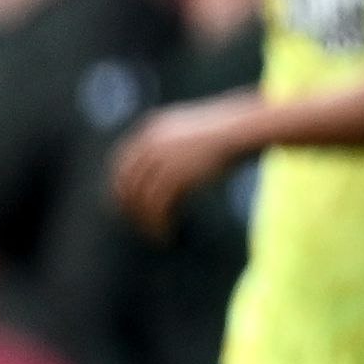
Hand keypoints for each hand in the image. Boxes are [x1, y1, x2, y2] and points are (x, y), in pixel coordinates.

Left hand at [107, 97, 251, 235]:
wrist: (241, 129)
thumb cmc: (225, 132)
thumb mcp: (189, 131)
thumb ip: (171, 144)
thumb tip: (164, 166)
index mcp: (150, 131)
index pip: (122, 163)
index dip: (121, 186)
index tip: (126, 202)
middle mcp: (151, 144)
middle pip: (128, 182)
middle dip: (129, 206)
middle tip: (137, 223)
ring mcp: (162, 159)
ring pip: (142, 198)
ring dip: (145, 220)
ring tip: (153, 234)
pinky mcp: (177, 176)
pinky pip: (158, 205)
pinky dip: (158, 223)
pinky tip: (165, 233)